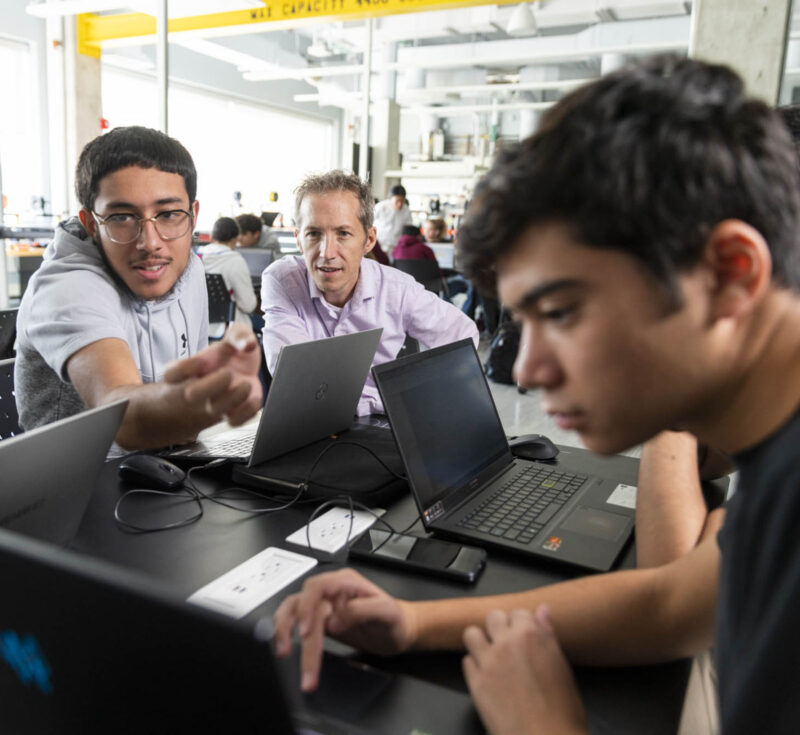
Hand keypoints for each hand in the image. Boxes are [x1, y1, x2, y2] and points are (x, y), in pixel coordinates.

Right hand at [163, 323, 262, 425]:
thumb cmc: (230, 355)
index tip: (202, 362)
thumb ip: (239, 335)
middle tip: (227, 373)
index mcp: (191, 368)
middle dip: (212, 385)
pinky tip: (253, 397)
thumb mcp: (234, 335)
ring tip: (246, 384)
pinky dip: (247, 410)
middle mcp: (198, 388)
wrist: (242, 372)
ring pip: (215, 409)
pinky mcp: (231, 414)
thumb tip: (247, 344)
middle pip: (193, 394)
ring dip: (234, 397)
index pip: (173, 372)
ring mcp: (213, 403)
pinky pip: (234, 420)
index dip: (184, 368)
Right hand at [272, 568, 416, 692]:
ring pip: (293, 610)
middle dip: (293, 629)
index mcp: (346, 582)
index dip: (306, 607)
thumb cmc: (396, 619)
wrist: (400, 631)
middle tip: (290, 654)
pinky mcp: (321, 622)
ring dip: (283, 629)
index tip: (305, 631)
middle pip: (303, 603)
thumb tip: (333, 621)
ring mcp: (324, 606)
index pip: (317, 587)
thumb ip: (360, 611)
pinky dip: (287, 633)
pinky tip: (283, 645)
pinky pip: (297, 623)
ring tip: (282, 651)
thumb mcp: (386, 612)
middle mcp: (332, 592)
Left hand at [463, 606, 587, 734]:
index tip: (524, 634)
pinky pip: (466, 661)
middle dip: (499, 626)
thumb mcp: (561, 666)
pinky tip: (486, 675)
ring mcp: (487, 662)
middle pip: (493, 616)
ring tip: (490, 654)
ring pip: (471, 634)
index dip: (522, 624)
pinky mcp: (475, 682)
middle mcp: (506, 643)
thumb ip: (548, 634)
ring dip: (480, 641)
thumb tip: (542, 610)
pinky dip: (475, 665)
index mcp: (531, 635)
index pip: (519, 612)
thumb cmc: (562, 709)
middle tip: (507, 642)